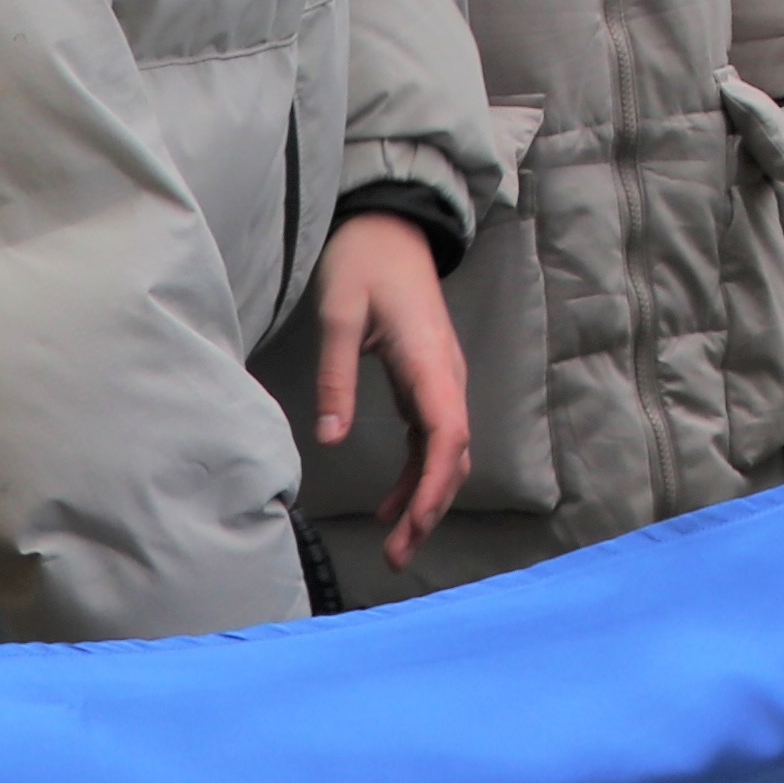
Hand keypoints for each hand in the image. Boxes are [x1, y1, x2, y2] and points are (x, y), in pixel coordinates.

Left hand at [303, 211, 469, 569]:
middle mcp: (447, 377)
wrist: (391, 226)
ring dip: (424, 500)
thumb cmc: (365, 261)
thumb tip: (330, 437)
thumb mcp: (339, 314)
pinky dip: (415, 477)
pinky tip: (389, 504)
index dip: (435, 485)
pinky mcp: (426, 383)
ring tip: (394, 545)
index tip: (414, 523)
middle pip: (453, 456)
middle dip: (430, 509)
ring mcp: (440, 382)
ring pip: (445, 454)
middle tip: (397, 555)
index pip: (448, 436)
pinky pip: (431, 441)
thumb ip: (335, 376)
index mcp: (431, 362)